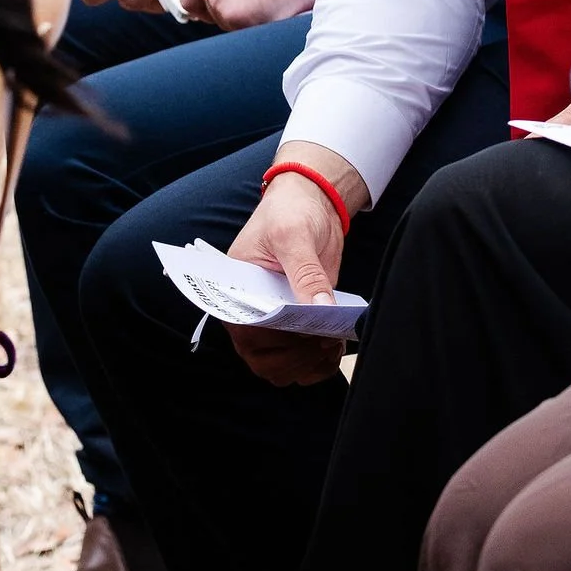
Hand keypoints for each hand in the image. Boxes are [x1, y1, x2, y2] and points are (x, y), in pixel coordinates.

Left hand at [177, 0, 318, 28]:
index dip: (208, 6)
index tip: (230, 5)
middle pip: (205, 15)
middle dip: (226, 15)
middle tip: (257, 0)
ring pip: (225, 26)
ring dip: (245, 21)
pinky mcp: (236, 17)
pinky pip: (242, 34)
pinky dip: (258, 27)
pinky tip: (275, 7)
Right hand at [226, 154, 366, 387]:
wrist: (310, 202)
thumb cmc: (289, 211)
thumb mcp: (294, 236)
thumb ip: (306, 273)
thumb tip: (320, 308)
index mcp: (235, 291)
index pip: (247, 332)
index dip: (275, 342)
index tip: (305, 332)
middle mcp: (252, 313)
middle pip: (265, 359)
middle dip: (297, 356)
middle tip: (325, 337)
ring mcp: (276, 322)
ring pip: (283, 368)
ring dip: (309, 364)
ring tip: (333, 342)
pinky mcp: (299, 325)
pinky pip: (303, 361)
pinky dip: (320, 364)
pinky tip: (335, 346)